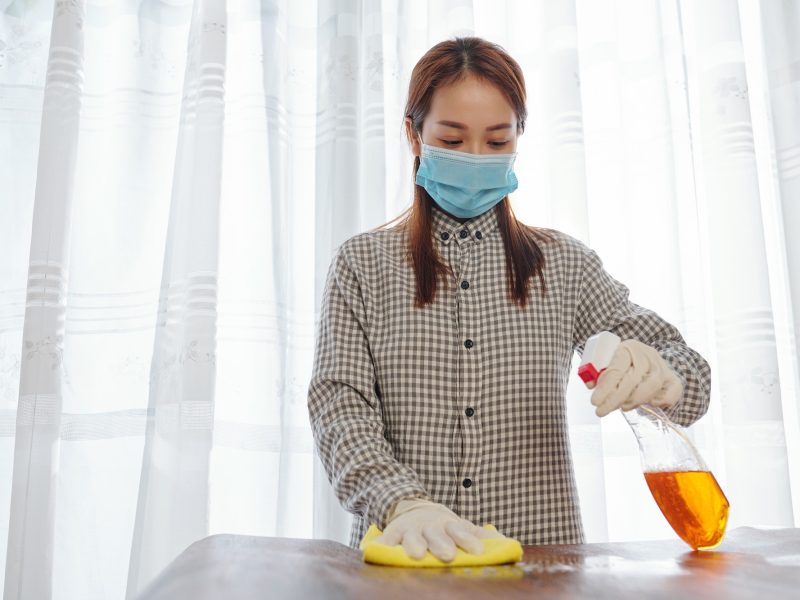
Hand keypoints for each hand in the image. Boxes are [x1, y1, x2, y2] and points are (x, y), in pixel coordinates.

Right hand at [373, 499, 503, 561]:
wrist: (416, 510)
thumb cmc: (444, 527)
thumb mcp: (462, 527)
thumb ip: (481, 536)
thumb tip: (510, 545)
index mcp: (449, 525)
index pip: (460, 530)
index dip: (468, 540)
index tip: (478, 550)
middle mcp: (430, 526)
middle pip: (436, 534)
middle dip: (441, 543)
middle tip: (448, 555)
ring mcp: (411, 529)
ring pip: (412, 536)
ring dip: (414, 544)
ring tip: (416, 555)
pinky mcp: (393, 533)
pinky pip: (387, 540)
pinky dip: (382, 544)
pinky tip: (378, 550)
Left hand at [591, 339, 682, 416]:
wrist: (646, 357)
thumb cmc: (623, 362)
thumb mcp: (608, 361)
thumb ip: (598, 373)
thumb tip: (591, 384)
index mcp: (628, 348)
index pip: (616, 369)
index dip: (605, 387)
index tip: (595, 402)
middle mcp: (647, 356)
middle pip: (634, 378)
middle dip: (616, 399)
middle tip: (603, 410)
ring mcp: (662, 367)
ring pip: (652, 385)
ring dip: (635, 400)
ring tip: (623, 406)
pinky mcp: (673, 379)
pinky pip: (672, 392)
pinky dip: (661, 400)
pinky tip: (649, 403)